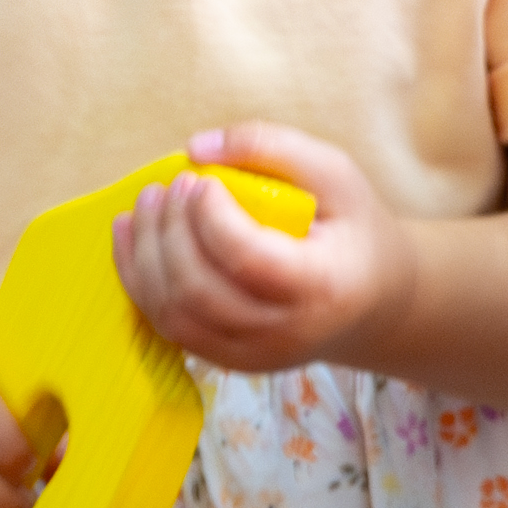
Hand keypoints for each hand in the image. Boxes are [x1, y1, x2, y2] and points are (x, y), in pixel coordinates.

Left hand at [116, 124, 406, 375]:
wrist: (373, 302)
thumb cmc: (353, 230)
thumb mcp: (335, 174)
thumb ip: (272, 148)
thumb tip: (196, 147)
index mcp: (322, 286)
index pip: (247, 259)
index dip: (210, 216)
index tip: (203, 180)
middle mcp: (285, 334)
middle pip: (200, 290)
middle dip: (171, 230)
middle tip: (170, 186)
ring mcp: (252, 355)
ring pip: (174, 314)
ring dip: (145, 254)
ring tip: (148, 203)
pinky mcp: (226, 360)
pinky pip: (167, 326)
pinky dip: (139, 280)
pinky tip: (133, 235)